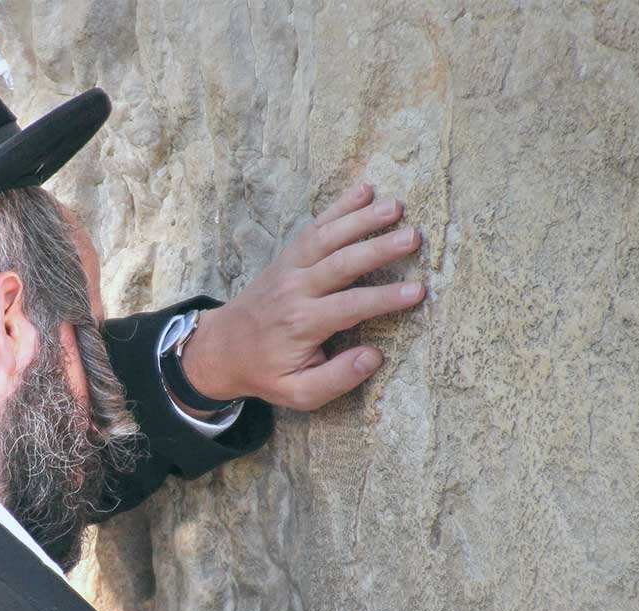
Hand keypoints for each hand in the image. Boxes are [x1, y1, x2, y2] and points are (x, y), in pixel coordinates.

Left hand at [180, 183, 424, 411]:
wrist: (220, 349)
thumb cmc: (265, 372)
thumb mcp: (297, 392)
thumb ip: (336, 378)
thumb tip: (374, 357)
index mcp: (302, 323)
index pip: (351, 306)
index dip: (385, 299)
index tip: (419, 291)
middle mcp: (295, 289)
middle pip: (342, 263)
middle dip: (379, 248)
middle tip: (414, 237)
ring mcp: (289, 268)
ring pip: (327, 237)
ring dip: (361, 218)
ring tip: (396, 206)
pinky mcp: (287, 257)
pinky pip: (314, 228)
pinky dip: (338, 207)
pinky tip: (364, 190)